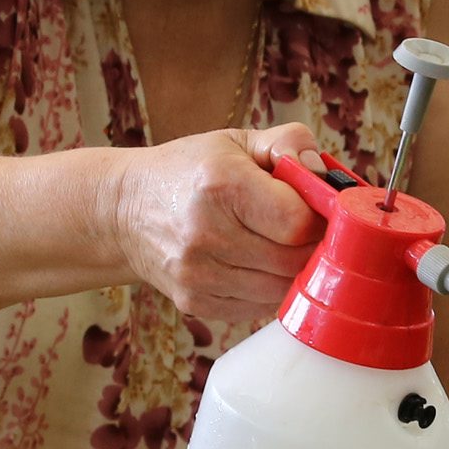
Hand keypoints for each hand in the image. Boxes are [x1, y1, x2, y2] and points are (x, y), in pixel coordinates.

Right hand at [113, 123, 323, 320]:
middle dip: (311, 247)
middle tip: (306, 230)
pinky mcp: (195, 303)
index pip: (297, 222)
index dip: (319, 217)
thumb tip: (323, 175)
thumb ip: (288, 144)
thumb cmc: (188, 172)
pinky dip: (268, 289)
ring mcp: (198, 275)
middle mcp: (205, 234)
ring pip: (280, 290)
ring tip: (280, 245)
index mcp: (220, 185)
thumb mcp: (236, 141)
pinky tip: (256, 264)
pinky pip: (258, 307)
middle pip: (294, 261)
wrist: (125, 211)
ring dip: (293, 271)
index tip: (317, 209)